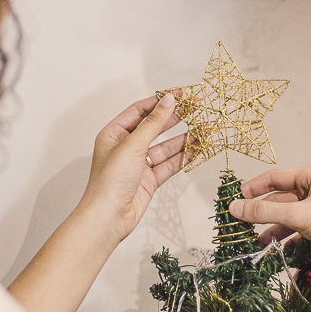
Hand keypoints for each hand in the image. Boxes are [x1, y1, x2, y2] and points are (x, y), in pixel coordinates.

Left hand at [79, 93, 186, 242]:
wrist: (108, 217)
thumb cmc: (109, 181)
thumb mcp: (132, 145)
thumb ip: (153, 123)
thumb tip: (168, 101)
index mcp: (114, 134)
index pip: (139, 111)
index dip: (159, 102)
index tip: (179, 95)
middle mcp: (126, 148)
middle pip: (154, 128)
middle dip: (174, 119)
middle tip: (195, 110)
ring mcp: (138, 165)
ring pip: (164, 148)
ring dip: (182, 140)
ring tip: (202, 131)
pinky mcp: (148, 180)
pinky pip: (168, 165)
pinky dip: (182, 158)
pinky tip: (195, 150)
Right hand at [228, 164, 310, 262]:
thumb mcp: (297, 214)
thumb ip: (265, 211)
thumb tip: (235, 208)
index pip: (275, 177)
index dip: (254, 187)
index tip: (237, 199)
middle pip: (281, 198)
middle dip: (263, 213)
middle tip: (243, 225)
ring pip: (290, 215)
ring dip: (274, 228)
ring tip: (258, 243)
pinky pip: (301, 227)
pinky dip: (289, 236)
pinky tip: (278, 248)